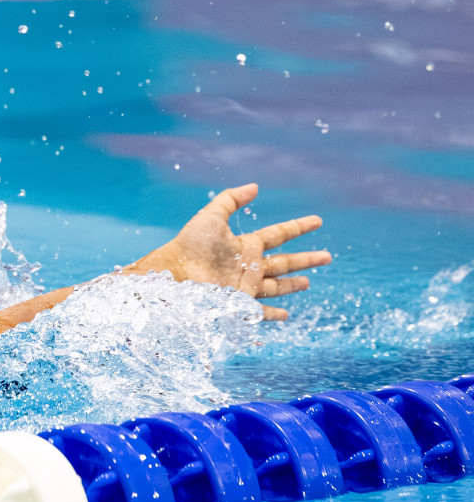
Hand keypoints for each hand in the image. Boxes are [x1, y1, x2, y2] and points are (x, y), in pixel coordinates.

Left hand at [131, 183, 330, 320]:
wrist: (173, 275)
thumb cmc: (189, 245)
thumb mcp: (211, 216)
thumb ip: (232, 199)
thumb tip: (255, 186)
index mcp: (245, 245)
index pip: (279, 234)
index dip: (299, 227)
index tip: (318, 221)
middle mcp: (248, 266)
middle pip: (284, 262)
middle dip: (306, 260)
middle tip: (327, 257)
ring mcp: (245, 287)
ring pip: (277, 286)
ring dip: (293, 285)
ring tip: (309, 282)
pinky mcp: (239, 305)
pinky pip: (260, 311)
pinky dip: (273, 314)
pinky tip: (286, 314)